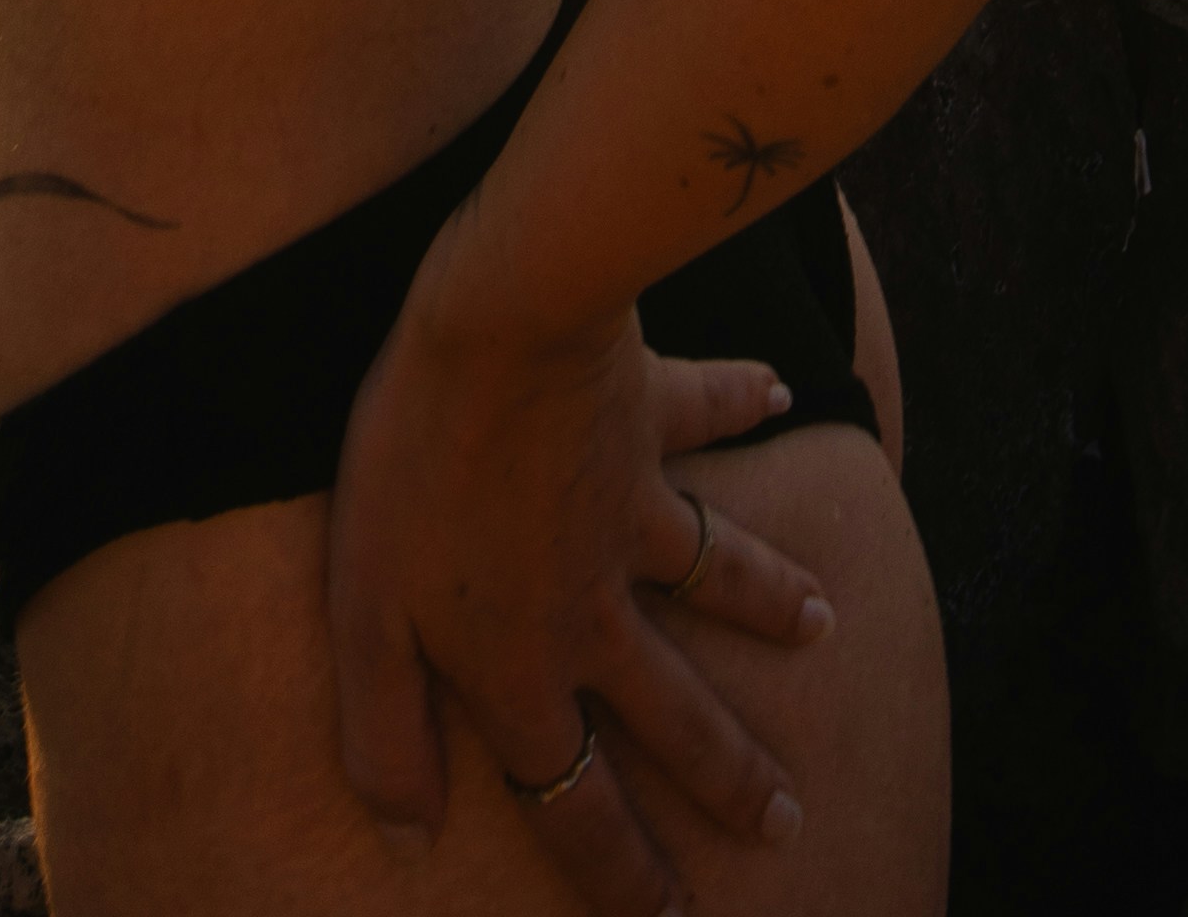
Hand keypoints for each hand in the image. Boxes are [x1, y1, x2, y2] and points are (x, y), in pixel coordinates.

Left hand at [326, 256, 835, 903]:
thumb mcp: (363, 619)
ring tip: (824, 627)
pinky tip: (778, 392)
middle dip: (731, 777)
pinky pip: (706, 413)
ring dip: (772, 603)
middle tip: (787, 819)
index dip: (623, 876)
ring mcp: (632, 511)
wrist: (502, 325)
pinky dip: (742, 400)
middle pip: (677, 714)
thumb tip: (409, 839)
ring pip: (718, 576)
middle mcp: (595, 607)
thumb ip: (386, 735)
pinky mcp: (647, 415)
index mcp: (523, 667)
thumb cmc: (414, 467)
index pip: (578, 805)